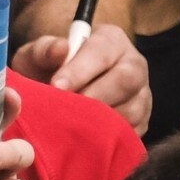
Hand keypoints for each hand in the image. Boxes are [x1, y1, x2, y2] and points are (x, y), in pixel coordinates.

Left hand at [13, 24, 151, 134]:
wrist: (54, 93)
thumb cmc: (46, 69)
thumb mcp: (37, 56)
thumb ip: (44, 50)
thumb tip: (60, 48)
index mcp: (110, 40)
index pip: (102, 52)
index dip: (79, 70)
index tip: (57, 86)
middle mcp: (133, 65)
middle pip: (126, 81)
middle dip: (93, 97)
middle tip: (65, 111)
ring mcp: (141, 95)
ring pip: (131, 110)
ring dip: (100, 121)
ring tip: (71, 125)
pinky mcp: (142, 122)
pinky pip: (131, 133)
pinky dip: (108, 139)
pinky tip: (84, 138)